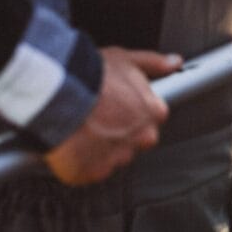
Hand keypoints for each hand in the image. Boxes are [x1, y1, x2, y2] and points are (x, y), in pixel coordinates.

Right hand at [44, 47, 181, 185]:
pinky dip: (78, 163)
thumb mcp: (126, 59)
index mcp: (153, 112)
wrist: (58, 94)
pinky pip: (87, 172)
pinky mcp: (91, 173)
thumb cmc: (90, 76)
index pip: (151, 119)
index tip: (115, 107)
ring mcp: (117, 157)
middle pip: (134, 141)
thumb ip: (153, 63)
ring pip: (112, 158)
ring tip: (80, 130)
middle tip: (96, 119)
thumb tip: (173, 63)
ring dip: (99, 149)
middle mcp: (141, 138)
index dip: (130, 113)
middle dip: (119, 134)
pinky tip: (69, 145)